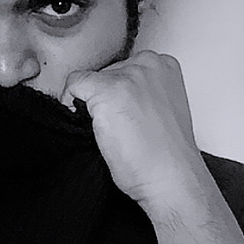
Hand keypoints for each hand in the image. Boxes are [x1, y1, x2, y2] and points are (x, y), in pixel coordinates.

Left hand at [61, 51, 206, 210]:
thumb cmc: (167, 156)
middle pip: (106, 72)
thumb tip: (113, 96)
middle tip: (121, 128)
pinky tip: (91, 126)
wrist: (170, 179)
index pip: (124, 69)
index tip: (125, 114)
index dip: (118, 95)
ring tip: (114, 131)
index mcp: (164, 66)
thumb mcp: (161, 109)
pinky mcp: (107, 90)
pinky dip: (72, 104)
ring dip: (93, 105)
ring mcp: (127, 76)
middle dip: (106, 99)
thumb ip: (141, 94)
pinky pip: (74, 84)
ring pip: (90, 81)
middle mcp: (147, 64)